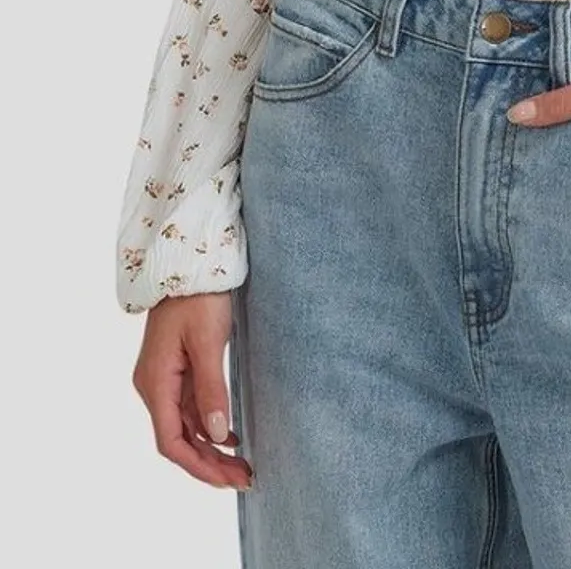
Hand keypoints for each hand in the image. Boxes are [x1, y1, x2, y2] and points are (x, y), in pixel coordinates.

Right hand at [131, 291, 253, 490]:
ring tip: (242, 465)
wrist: (190, 263)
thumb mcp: (209, 342)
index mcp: (155, 383)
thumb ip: (211, 390)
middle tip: (245, 478)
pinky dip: (209, 425)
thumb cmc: (197, 298)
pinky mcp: (177, 369)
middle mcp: (154, 386)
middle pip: (178, 439)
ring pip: (186, 426)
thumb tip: (216, 435)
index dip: (199, 466)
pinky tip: (230, 435)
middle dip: (209, 464)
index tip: (228, 480)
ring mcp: (164, 378)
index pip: (171, 442)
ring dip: (211, 448)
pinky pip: (190, 407)